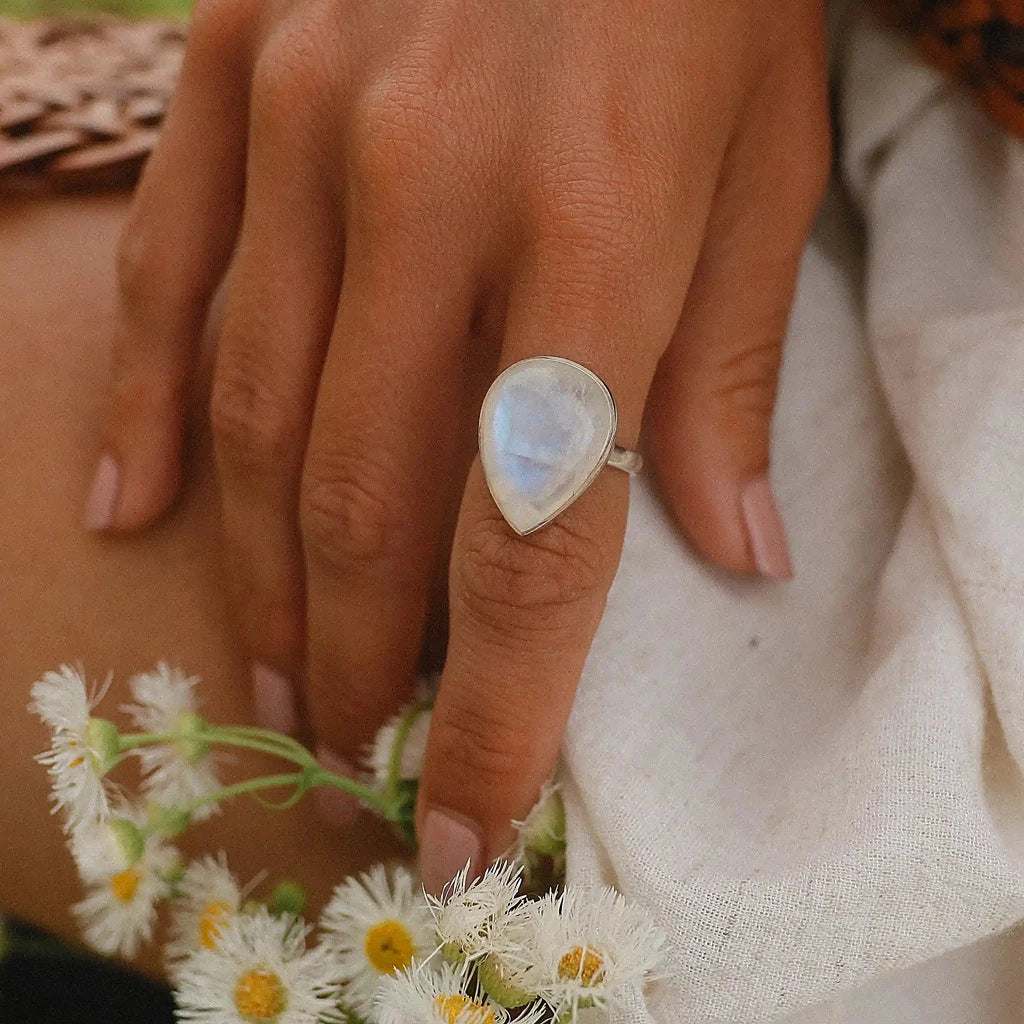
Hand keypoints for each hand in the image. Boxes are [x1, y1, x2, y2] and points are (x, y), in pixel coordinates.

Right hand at [85, 0, 828, 891]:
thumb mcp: (759, 179)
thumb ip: (722, 382)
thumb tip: (728, 553)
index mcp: (595, 231)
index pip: (535, 536)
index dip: (495, 706)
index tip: (462, 817)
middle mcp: (431, 188)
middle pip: (376, 500)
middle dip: (370, 655)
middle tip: (360, 743)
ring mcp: (310, 123)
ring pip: (256, 413)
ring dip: (267, 571)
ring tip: (281, 672)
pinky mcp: (235, 70)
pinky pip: (167, 276)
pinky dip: (140, 405)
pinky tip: (126, 508)